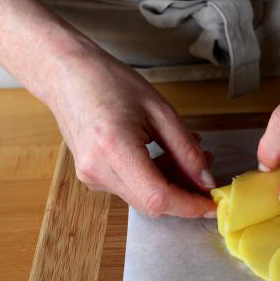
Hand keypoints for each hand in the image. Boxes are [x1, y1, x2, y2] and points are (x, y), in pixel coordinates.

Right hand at [44, 41, 216, 217]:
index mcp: (114, 148)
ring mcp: (91, 176)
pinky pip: (131, 187)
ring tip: (193, 156)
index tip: (213, 203)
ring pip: (143, 197)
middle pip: (151, 203)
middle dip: (185, 195)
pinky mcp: (92, 176)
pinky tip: (168, 156)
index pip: (158, 196)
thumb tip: (206, 180)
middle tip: (208, 174)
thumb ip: (186, 149)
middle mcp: (98, 169)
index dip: (189, 205)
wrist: (66, 75)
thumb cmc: (111, 83)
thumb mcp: (160, 110)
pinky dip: (155, 177)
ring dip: (173, 183)